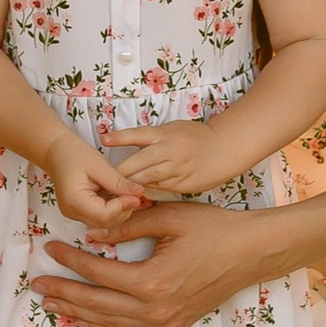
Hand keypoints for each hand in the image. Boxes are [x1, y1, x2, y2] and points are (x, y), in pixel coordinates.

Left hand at [32, 194, 272, 326]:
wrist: (251, 253)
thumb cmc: (213, 229)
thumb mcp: (169, 216)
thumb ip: (127, 226)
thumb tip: (92, 234)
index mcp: (151, 281)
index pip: (98, 272)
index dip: (70, 261)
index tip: (49, 249)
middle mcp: (155, 309)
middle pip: (97, 304)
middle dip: (64, 293)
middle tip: (37, 285)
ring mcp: (165, 322)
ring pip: (111, 323)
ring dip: (79, 314)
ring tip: (53, 304)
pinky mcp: (173, 326)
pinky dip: (106, 325)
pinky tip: (89, 319)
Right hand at [44, 131, 147, 233]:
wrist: (56, 151)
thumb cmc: (74, 153)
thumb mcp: (99, 165)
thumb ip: (118, 182)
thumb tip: (138, 193)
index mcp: (74, 201)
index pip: (104, 215)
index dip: (123, 207)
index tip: (137, 194)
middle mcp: (72, 212)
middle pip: (104, 222)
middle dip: (123, 210)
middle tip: (135, 194)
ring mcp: (74, 214)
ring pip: (103, 222)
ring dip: (118, 211)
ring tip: (127, 192)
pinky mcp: (77, 212)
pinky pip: (98, 217)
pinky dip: (110, 209)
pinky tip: (116, 195)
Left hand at [101, 121, 231, 200]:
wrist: (224, 148)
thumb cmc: (196, 136)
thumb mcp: (173, 129)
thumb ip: (152, 138)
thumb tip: (126, 145)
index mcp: (165, 134)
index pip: (138, 135)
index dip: (120, 137)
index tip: (104, 140)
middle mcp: (169, 150)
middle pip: (139, 162)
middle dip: (119, 172)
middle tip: (101, 180)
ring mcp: (176, 168)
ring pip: (148, 178)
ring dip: (130, 185)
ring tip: (112, 192)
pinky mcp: (182, 184)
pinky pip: (160, 189)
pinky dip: (147, 192)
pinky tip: (135, 197)